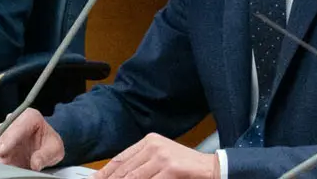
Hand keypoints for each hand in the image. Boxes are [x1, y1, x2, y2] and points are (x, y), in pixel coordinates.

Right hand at [0, 108, 64, 170]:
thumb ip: (45, 155)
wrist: (44, 146)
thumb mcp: (55, 149)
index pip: (18, 127)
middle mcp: (13, 120)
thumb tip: (35, 164)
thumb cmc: (49, 143)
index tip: (2, 152)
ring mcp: (5, 131)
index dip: (9, 140)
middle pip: (3, 135)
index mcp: (30, 116)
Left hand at [97, 133, 217, 178]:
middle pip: (124, 169)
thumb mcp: (160, 159)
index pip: (121, 158)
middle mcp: (153, 145)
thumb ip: (141, 165)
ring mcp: (162, 156)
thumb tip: (122, 176)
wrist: (210, 167)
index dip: (106, 172)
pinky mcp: (171, 168)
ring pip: (133, 177)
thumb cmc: (186, 166)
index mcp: (149, 141)